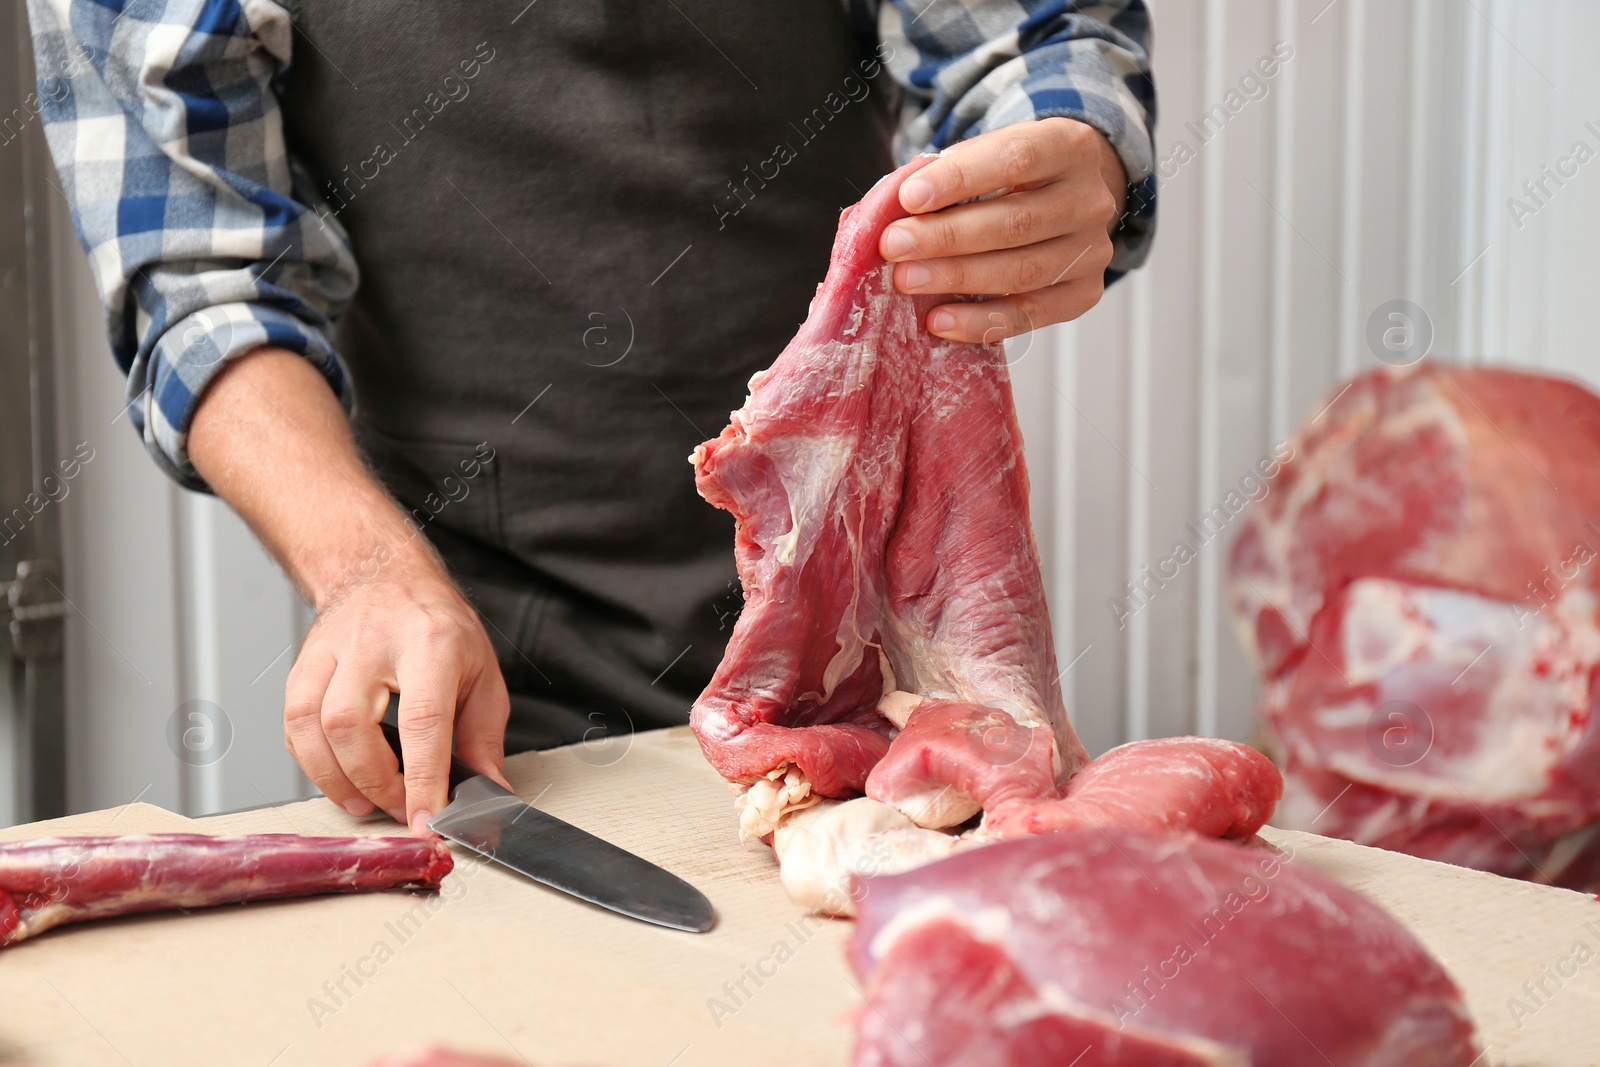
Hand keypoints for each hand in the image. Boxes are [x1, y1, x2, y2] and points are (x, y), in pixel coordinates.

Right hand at [284, 547, 511, 835]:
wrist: (384, 575)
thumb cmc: (438, 627)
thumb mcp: (482, 673)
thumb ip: (483, 737)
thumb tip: (488, 793)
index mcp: (430, 643)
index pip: (422, 720)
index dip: (423, 779)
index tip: (427, 821)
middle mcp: (373, 643)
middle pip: (352, 725)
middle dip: (374, 782)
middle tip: (401, 807)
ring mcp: (330, 652)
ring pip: (311, 725)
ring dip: (336, 779)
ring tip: (367, 801)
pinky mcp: (302, 665)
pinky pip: (293, 724)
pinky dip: (312, 762)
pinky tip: (339, 777)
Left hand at [880, 117, 1127, 343]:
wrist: (1064, 197)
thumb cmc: (1013, 174)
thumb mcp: (989, 153)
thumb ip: (951, 172)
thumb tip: (893, 207)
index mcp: (1069, 147)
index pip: (1015, 159)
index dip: (959, 179)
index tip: (909, 197)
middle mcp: (1090, 200)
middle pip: (1016, 223)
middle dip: (947, 237)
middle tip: (895, 246)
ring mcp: (1092, 251)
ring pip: (1023, 272)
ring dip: (956, 278)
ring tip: (906, 280)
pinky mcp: (1084, 294)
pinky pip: (1030, 316)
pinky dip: (980, 322)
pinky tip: (939, 320)